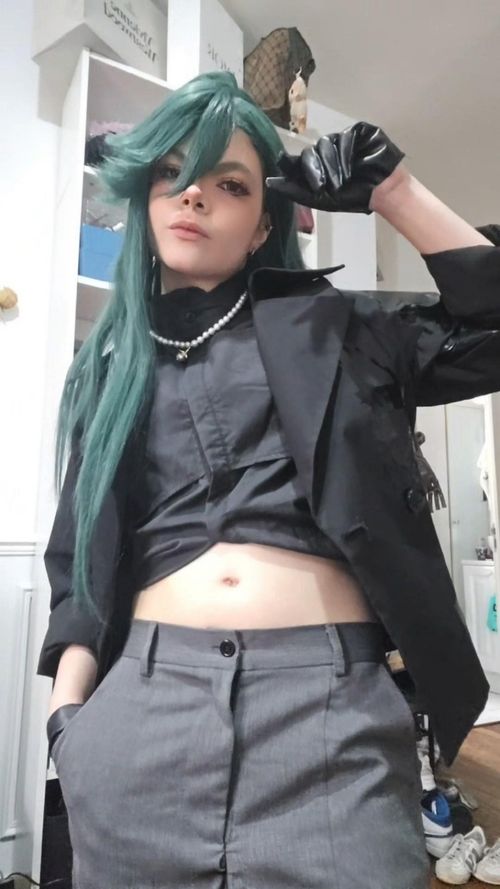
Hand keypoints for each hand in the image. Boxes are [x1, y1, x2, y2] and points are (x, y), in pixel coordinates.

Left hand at [266, 122, 404, 213]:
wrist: (383, 192)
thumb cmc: (354, 196)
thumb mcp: (321, 199)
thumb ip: (296, 191)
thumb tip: (270, 183)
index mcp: (318, 164)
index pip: (300, 160)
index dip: (291, 164)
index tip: (282, 165)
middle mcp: (328, 149)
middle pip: (311, 152)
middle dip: (315, 170)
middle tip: (321, 186)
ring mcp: (343, 139)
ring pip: (326, 144)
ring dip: (331, 166)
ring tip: (341, 182)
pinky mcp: (359, 131)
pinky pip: (345, 138)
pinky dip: (345, 154)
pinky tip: (351, 168)